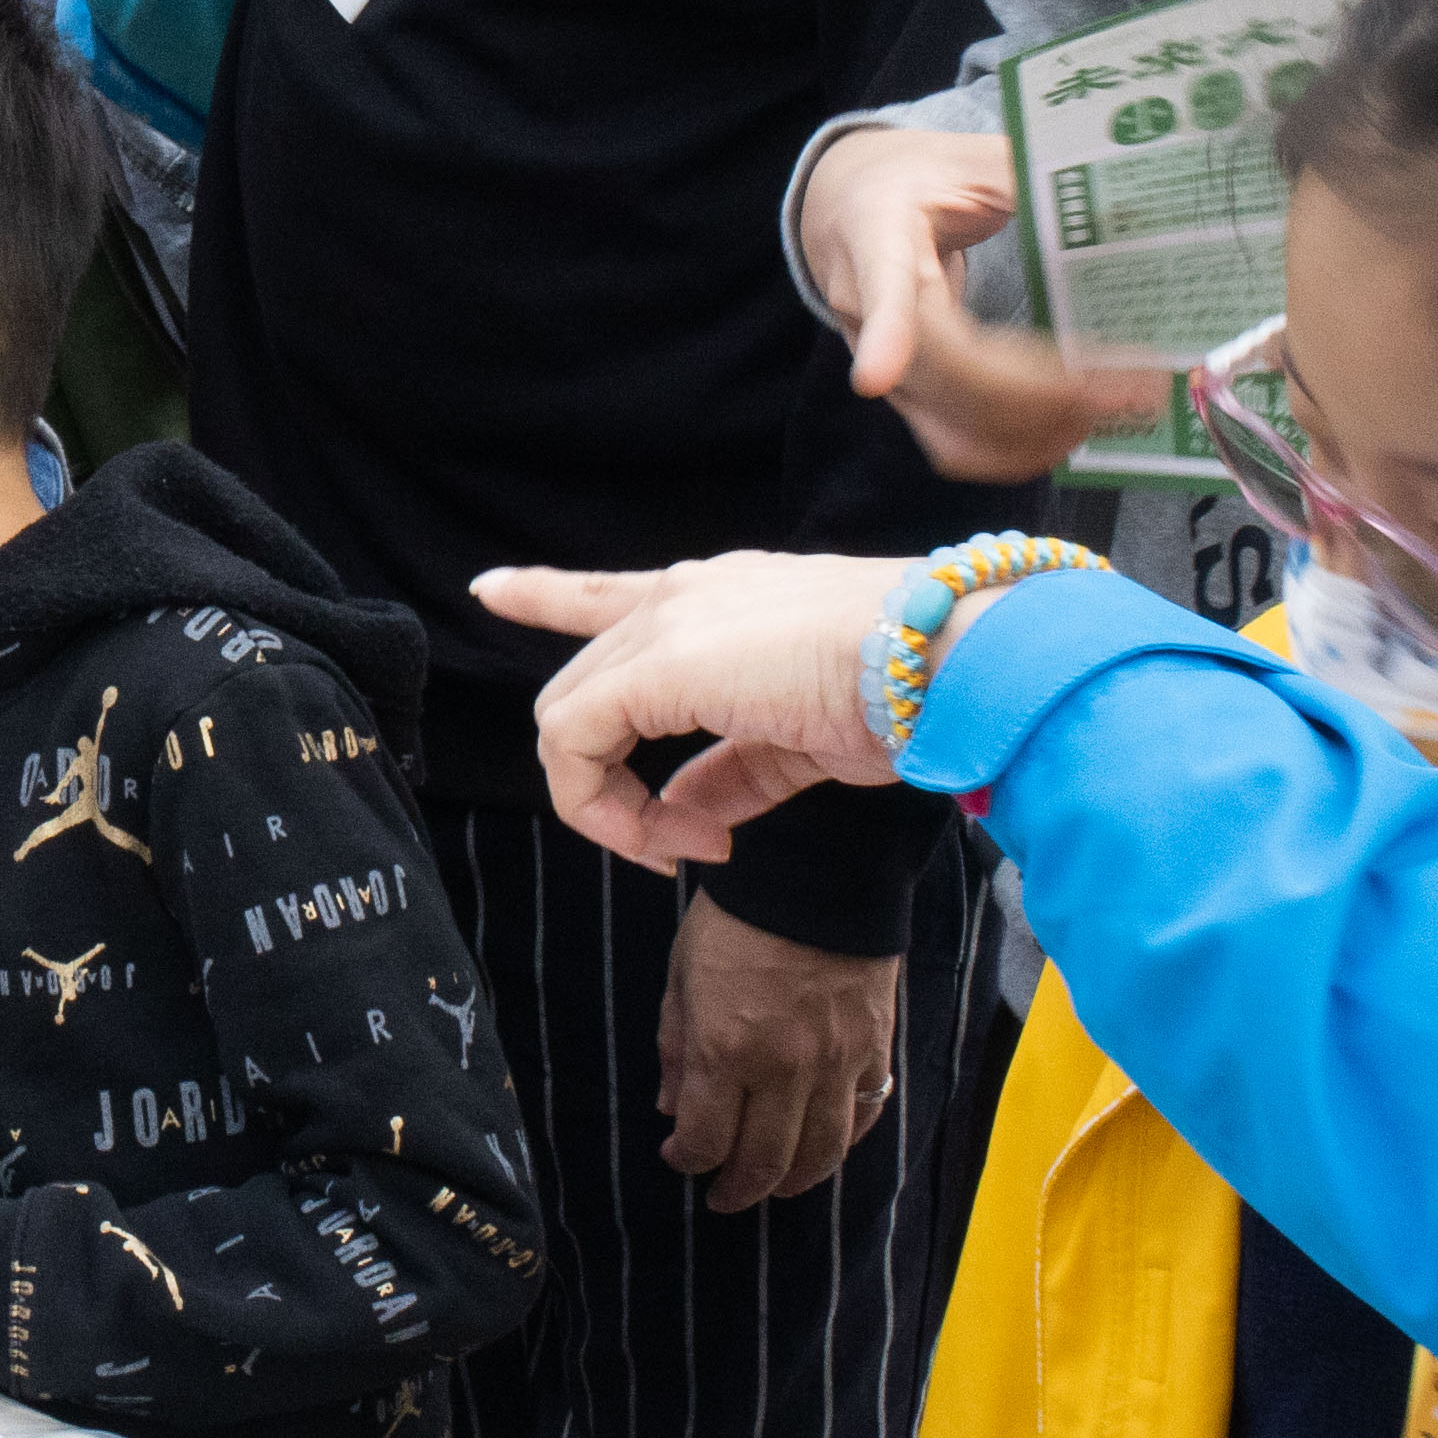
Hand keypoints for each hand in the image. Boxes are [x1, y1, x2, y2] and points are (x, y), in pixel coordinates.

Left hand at [477, 552, 905, 872]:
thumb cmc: (906, 695)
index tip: (490, 590)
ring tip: (680, 847)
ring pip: (569, 717)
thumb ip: (735, 771)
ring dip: (608, 805)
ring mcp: (669, 623)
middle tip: (678, 845)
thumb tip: (689, 813)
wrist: (947, 661)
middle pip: (585, 685)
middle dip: (603, 781)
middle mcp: (684, 599)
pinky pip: (575, 741)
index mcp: (722, 601)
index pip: (610, 596)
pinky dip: (608, 809)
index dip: (544, 592)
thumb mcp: (805, 741)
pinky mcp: (660, 663)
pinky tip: (677, 839)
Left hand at [656, 893, 904, 1213]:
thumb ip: (676, 1046)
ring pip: (820, 1154)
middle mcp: (785, 1069)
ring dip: (793, 1181)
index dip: (689, 1161)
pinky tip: (822, 1147)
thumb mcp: (683, 974)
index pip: (707, 1141)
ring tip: (774, 1185)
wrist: (818, 871)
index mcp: (727, 1050)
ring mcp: (838, 1063)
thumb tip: (671, 1108)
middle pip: (764, 1163)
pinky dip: (843, 1143)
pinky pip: (865, 1116)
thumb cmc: (737, 916)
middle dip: (738, 1189)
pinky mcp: (877, 1049)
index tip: (680, 1157)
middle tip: (724, 1196)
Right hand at [780, 125, 1154, 482]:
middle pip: (949, 375)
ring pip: (955, 425)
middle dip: (1047, 392)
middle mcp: (868, 313)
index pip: (878, 291)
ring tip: (1117, 406)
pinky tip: (1074, 427)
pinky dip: (1020, 448)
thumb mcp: (965, 157)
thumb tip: (1116, 188)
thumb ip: (1027, 171)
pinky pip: (957, 445)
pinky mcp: (911, 400)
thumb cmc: (912, 180)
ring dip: (1041, 429)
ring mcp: (889, 367)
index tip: (875, 378)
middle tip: (1134, 383)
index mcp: (878, 235)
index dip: (884, 336)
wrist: (847, 210)